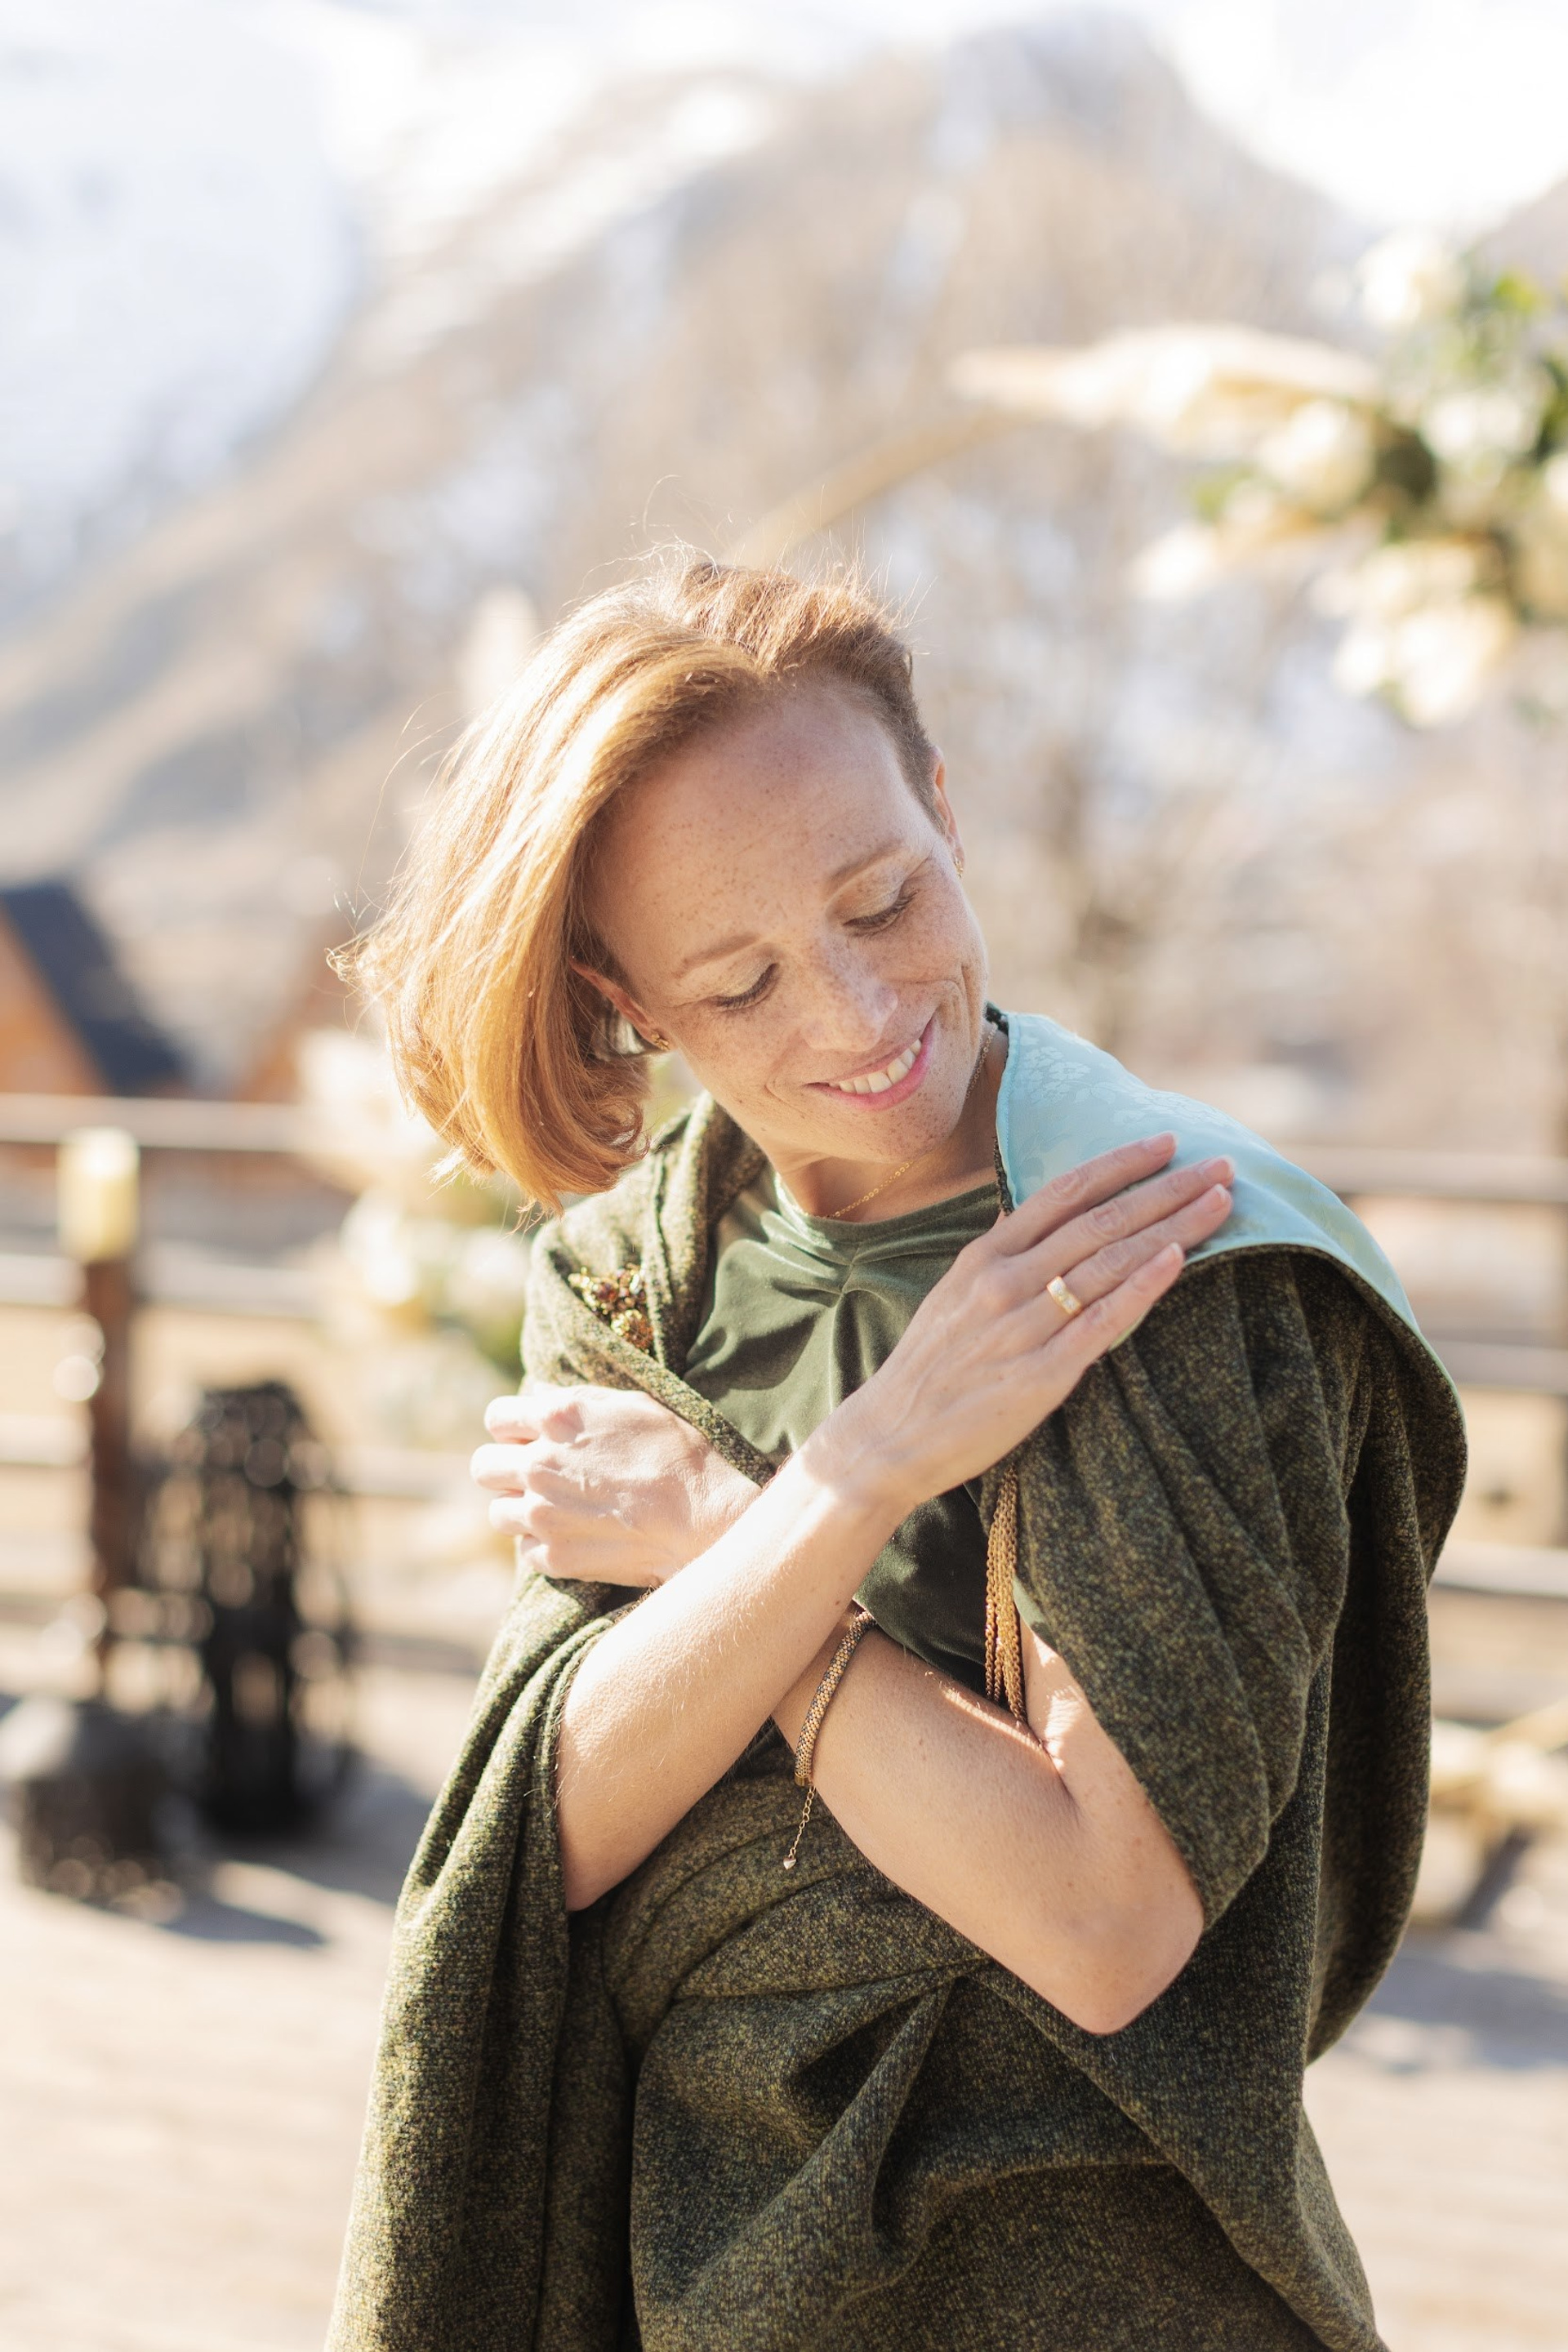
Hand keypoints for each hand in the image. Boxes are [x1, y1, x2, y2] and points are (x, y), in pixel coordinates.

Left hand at [472, 1383, 759, 1586]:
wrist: (705, 1516)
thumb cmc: (679, 1453)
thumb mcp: (634, 1405)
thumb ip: (578, 1401)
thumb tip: (541, 1396)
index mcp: (556, 1418)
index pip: (497, 1417)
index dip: (512, 1427)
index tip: (531, 1437)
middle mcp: (538, 1464)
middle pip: (483, 1466)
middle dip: (505, 1468)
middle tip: (536, 1475)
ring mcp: (542, 1514)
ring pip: (497, 1512)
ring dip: (520, 1509)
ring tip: (557, 1509)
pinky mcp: (554, 1556)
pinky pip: (525, 1550)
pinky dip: (543, 1544)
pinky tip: (576, 1535)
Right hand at [813, 1133, 1232, 1516]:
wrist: (890, 1436)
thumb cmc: (930, 1365)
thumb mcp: (954, 1292)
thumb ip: (1000, 1251)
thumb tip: (1032, 1211)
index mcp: (985, 1255)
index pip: (1064, 1192)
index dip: (1120, 1163)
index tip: (1166, 1142)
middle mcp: (1005, 1282)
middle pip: (1100, 1220)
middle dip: (1167, 1188)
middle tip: (1222, 1166)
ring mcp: (1023, 1327)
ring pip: (1110, 1263)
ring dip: (1172, 1227)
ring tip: (1221, 1203)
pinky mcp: (1040, 1376)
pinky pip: (1102, 1322)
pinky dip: (1142, 1286)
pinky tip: (1178, 1258)